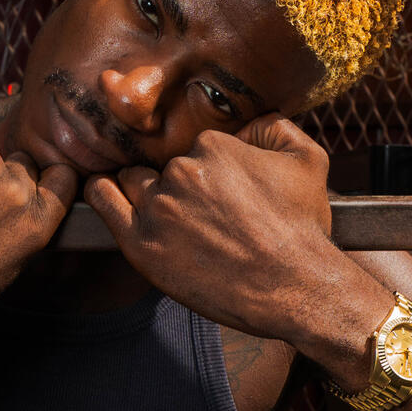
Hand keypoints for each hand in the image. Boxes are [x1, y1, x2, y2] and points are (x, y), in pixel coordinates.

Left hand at [85, 114, 379, 352]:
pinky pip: (103, 200)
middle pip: (164, 165)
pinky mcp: (141, 243)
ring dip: (146, 191)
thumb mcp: (308, 160)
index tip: (222, 194)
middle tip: (204, 214)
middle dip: (180, 183)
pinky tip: (111, 194)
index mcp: (213, 145)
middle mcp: (181, 170)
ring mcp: (159, 207)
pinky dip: (104, 192)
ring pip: (135, 181)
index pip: (195, 147)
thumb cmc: (302, 229)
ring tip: (170, 216)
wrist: (296, 288)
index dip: (209, 170)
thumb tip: (248, 122)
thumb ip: (275, 126)